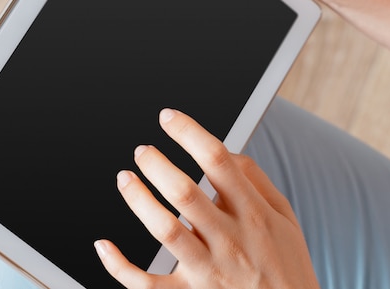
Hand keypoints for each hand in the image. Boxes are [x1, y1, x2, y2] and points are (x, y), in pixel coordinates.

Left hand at [94, 108, 319, 288]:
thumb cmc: (287, 264)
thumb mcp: (285, 217)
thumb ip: (256, 181)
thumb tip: (226, 152)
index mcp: (253, 213)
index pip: (218, 161)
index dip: (189, 133)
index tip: (168, 118)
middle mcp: (230, 239)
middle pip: (185, 192)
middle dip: (156, 165)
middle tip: (141, 151)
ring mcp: (209, 270)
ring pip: (165, 230)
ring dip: (138, 200)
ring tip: (125, 179)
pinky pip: (147, 284)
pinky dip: (119, 266)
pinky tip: (102, 245)